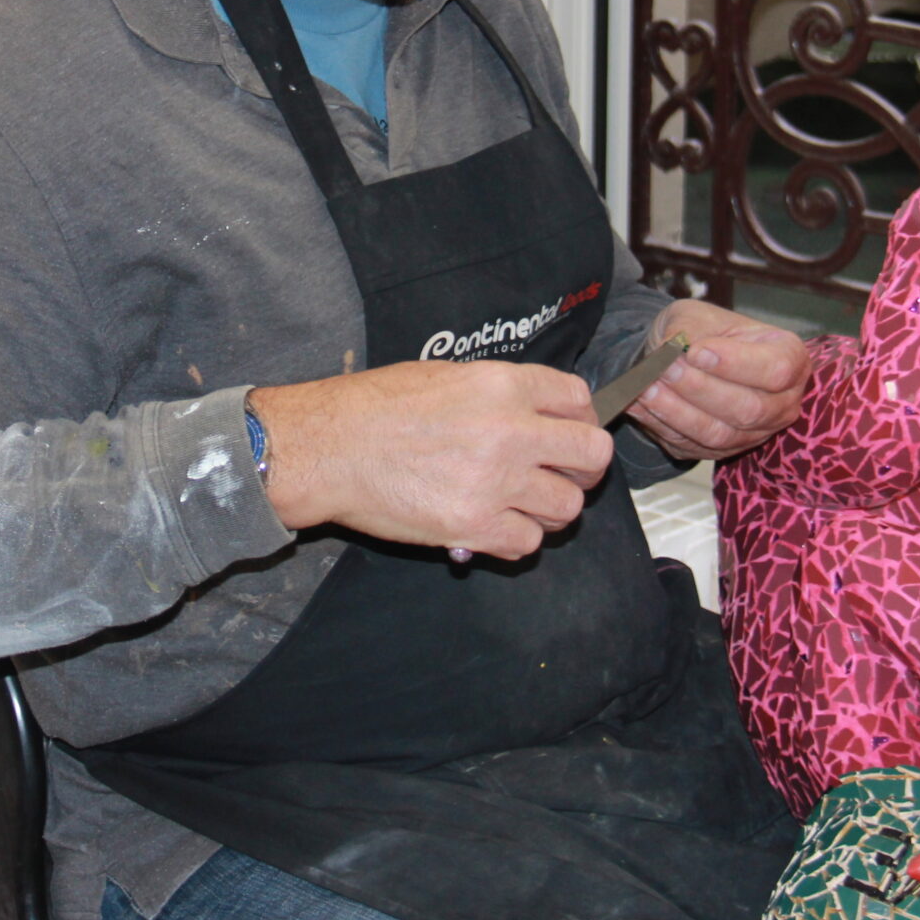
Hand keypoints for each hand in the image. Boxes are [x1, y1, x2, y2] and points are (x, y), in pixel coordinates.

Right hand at [249, 360, 615, 562]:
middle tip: (564, 476)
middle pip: (592, 455)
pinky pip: (528, 543)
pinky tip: (493, 527)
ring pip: (567, 506)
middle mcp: (509, 430)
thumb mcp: (443, 377)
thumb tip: (534, 414)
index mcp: (502, 385)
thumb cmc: (371, 409)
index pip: (579, 399)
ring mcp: (495, 480)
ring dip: (549, 510)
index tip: (568, 434)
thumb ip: (497, 394)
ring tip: (521, 506)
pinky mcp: (474, 525)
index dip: (580, 420)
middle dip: (584, 469)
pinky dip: (515, 540)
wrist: (326, 447)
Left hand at [624, 300, 807, 461]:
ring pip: (719, 433)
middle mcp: (781, 403)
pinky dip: (661, 426)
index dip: (736, 364)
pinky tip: (638, 404)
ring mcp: (754, 433)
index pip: (776, 370)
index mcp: (790, 358)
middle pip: (748, 408)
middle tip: (665, 369)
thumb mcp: (697, 315)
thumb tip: (676, 350)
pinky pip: (692, 446)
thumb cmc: (703, 331)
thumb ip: (692, 328)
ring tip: (646, 387)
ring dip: (677, 412)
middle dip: (700, 389)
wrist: (682, 357)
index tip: (696, 352)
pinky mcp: (721, 451)